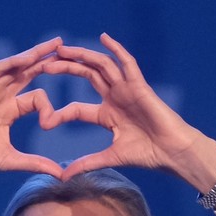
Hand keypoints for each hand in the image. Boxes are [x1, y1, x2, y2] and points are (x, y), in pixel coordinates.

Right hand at [0, 37, 64, 181]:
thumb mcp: (11, 160)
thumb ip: (36, 163)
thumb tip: (61, 174)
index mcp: (9, 110)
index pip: (36, 98)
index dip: (47, 108)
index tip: (50, 124)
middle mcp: (1, 96)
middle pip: (27, 72)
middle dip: (45, 59)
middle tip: (65, 47)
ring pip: (15, 66)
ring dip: (34, 54)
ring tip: (54, 44)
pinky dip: (14, 62)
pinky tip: (29, 57)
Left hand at [41, 33, 215, 187]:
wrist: (172, 152)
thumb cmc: (147, 154)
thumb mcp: (110, 158)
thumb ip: (87, 163)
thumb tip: (63, 177)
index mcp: (107, 114)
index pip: (77, 108)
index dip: (60, 112)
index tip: (44, 120)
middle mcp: (115, 97)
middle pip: (86, 77)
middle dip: (66, 69)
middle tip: (44, 64)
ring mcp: (127, 89)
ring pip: (101, 66)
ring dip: (82, 56)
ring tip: (63, 49)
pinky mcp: (139, 85)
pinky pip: (127, 63)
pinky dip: (116, 49)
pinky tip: (103, 37)